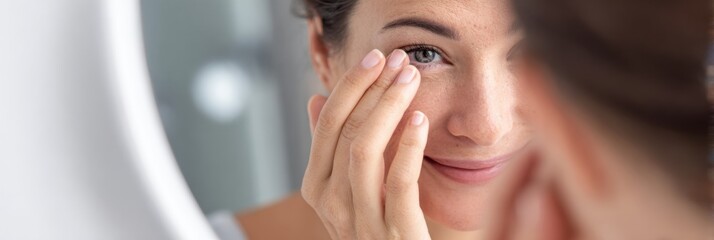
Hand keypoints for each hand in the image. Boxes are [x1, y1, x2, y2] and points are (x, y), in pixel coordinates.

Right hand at [301, 49, 430, 239]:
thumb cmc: (373, 228)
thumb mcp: (344, 189)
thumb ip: (330, 148)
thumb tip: (314, 101)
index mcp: (317, 186)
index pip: (327, 123)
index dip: (350, 85)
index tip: (375, 57)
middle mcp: (331, 203)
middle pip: (345, 130)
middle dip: (372, 88)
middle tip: (398, 59)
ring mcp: (360, 220)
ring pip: (364, 149)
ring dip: (388, 107)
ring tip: (409, 80)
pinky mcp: (394, 232)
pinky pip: (398, 182)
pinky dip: (408, 146)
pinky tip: (421, 120)